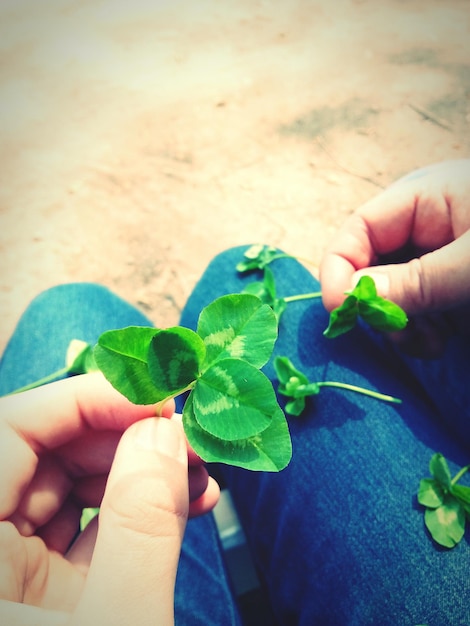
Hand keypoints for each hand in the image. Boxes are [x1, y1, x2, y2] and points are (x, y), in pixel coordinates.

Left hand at [0, 373, 219, 624]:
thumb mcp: (119, 621)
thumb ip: (140, 525)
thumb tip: (163, 434)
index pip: (12, 430)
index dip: (86, 401)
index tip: (159, 401)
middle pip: (48, 454)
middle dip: (129, 438)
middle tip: (192, 440)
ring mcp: (16, 574)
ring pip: (73, 489)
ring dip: (144, 473)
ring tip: (201, 475)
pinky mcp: (48, 592)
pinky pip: (90, 530)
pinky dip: (141, 513)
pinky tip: (189, 501)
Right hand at [320, 159, 469, 356]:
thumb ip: (415, 281)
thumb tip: (350, 299)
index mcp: (419, 199)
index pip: (354, 233)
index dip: (338, 271)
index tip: (343, 314)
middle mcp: (419, 224)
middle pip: (366, 266)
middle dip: (376, 306)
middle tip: (401, 337)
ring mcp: (433, 254)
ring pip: (387, 293)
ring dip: (398, 324)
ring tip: (428, 344)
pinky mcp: (447, 280)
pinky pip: (413, 306)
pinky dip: (417, 328)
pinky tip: (437, 341)